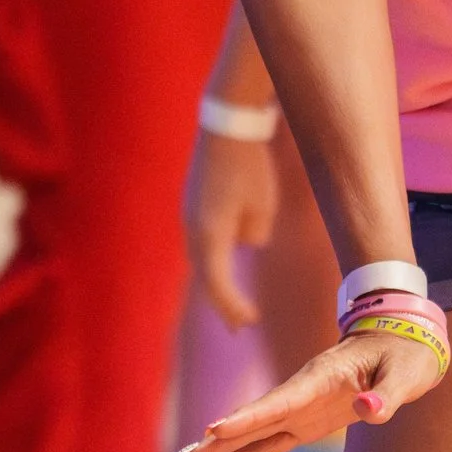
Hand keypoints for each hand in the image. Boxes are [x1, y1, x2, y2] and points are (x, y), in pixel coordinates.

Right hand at [176, 321, 446, 451]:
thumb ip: (388, 394)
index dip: (249, 417)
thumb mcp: (407, 372)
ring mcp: (302, 406)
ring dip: (223, 447)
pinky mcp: (307, 419)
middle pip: (256, 417)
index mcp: (324, 376)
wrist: (403, 338)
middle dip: (220, 438)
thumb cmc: (406, 353)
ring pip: (256, 430)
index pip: (282, 401)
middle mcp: (304, 391)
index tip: (216, 430)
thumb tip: (369, 412)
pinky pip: (271, 439)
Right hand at [188, 126, 279, 328]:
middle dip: (224, 302)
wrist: (227, 126)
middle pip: (206, 276)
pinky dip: (213, 258)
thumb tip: (248, 242)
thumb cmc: (250, 165)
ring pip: (202, 258)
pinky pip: (202, 241)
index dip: (232, 307)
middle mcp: (193, 229)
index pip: (218, 284)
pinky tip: (224, 266)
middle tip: (241, 325)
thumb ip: (254, 233)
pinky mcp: (192, 204)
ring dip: (217, 281)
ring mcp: (189, 216)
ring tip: (235, 304)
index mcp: (210, 234)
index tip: (250, 322)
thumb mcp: (263, 205)